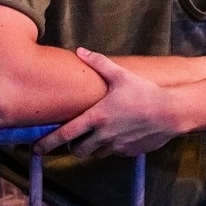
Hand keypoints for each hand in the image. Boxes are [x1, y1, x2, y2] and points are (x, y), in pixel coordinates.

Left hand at [36, 51, 184, 158]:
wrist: (170, 113)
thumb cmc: (145, 92)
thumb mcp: (121, 75)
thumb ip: (99, 64)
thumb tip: (81, 51)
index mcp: (96, 118)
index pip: (64, 135)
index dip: (47, 143)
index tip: (35, 150)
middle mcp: (103, 135)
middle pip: (78, 150)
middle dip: (74, 146)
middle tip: (77, 137)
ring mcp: (116, 146)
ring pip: (95, 154)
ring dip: (93, 147)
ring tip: (100, 134)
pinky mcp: (128, 153)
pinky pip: (113, 153)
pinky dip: (112, 147)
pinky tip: (121, 133)